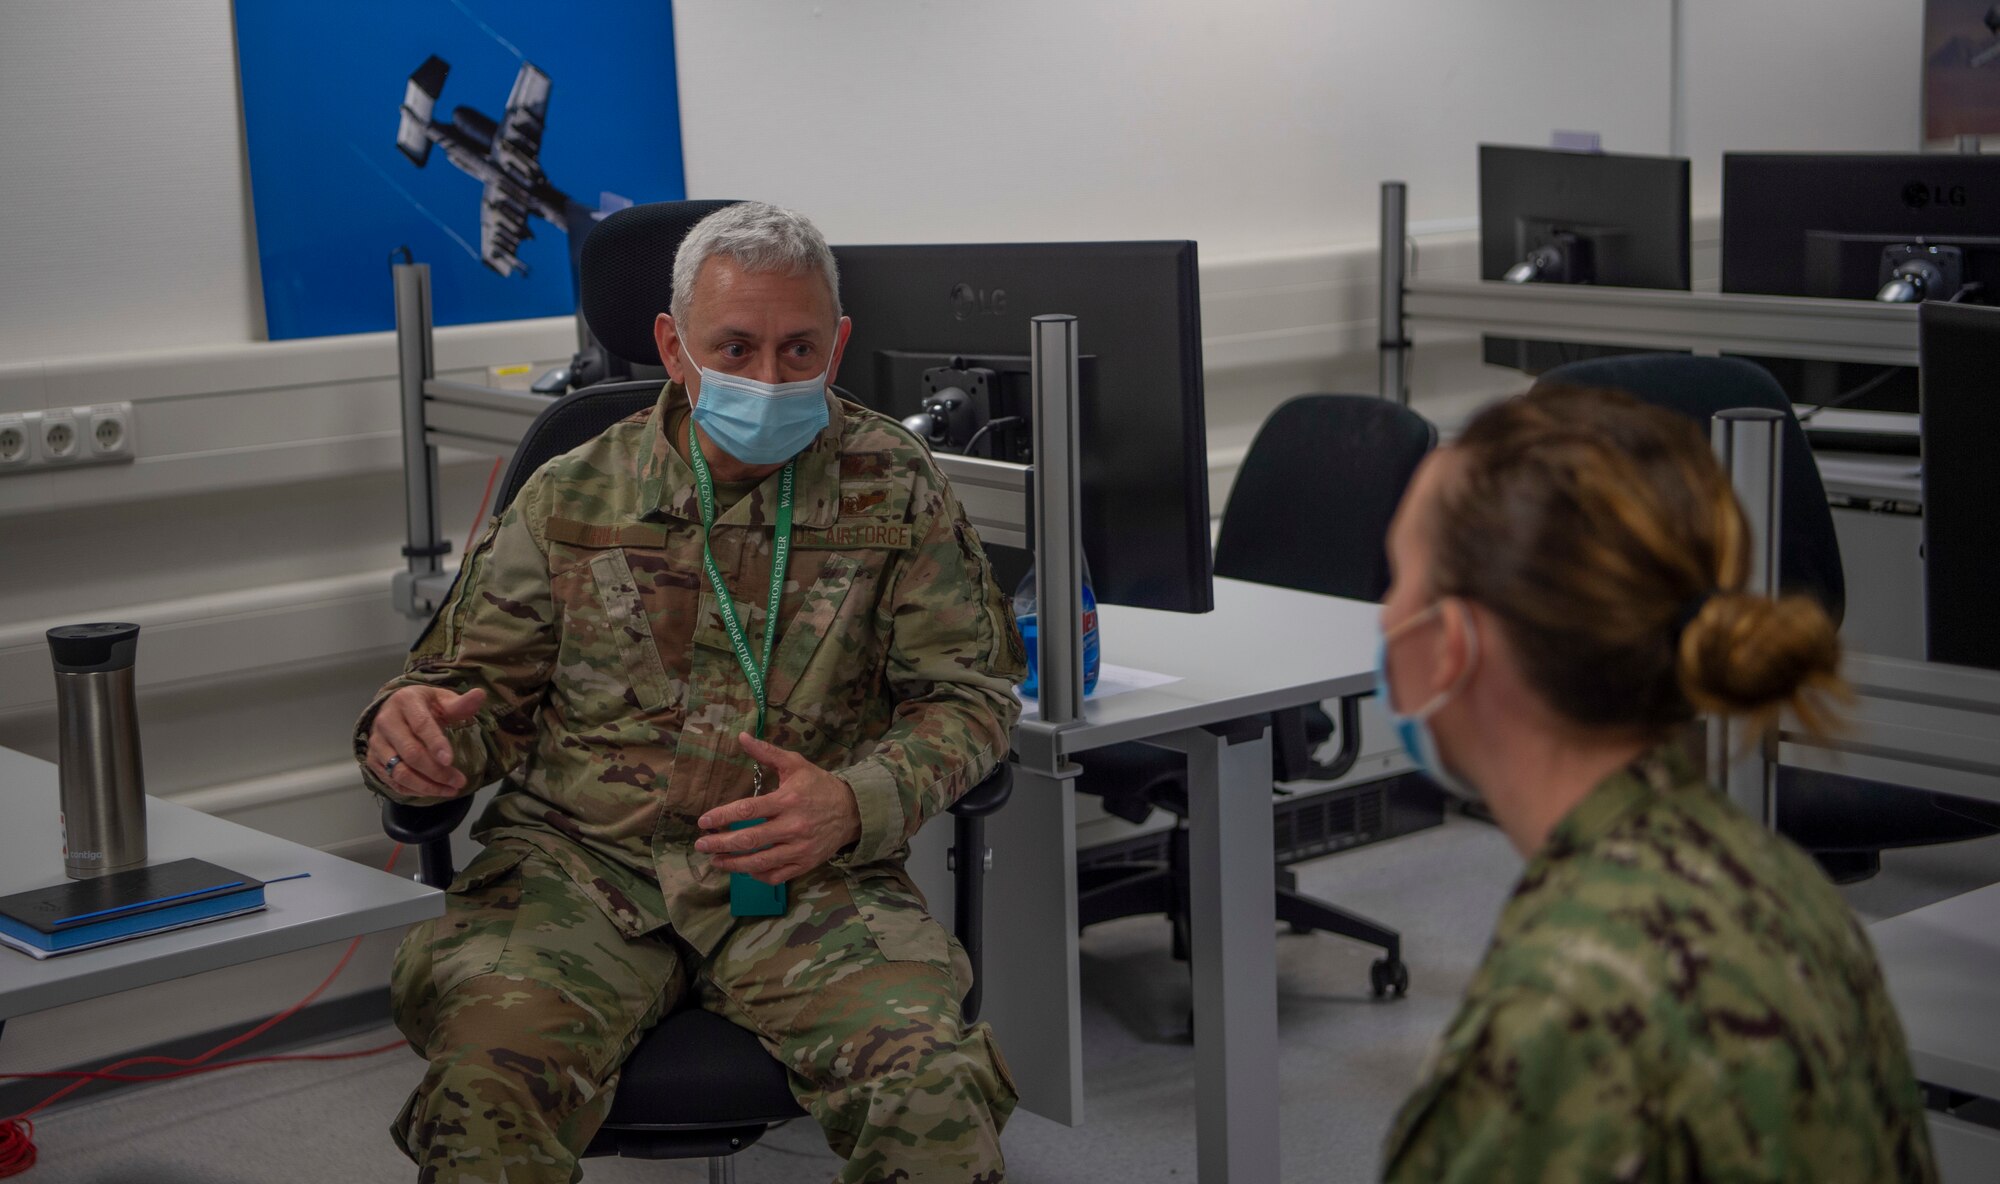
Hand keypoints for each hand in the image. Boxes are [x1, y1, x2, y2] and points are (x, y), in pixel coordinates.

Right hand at [364, 686, 484, 798]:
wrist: (394, 708)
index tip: (450, 761)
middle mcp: (386, 721)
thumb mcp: (442, 699)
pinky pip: (391, 781)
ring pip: (399, 772)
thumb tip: (480, 694)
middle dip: (437, 772)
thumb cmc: (423, 705)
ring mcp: (376, 742)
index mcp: (405, 701)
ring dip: (426, 786)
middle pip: (411, 753)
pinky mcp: (372, 759)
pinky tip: (433, 791)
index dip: (436, 744)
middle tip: (460, 782)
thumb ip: (460, 703)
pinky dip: (413, 790)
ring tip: (450, 790)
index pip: (421, 725)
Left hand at [695, 733, 862, 883]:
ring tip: (715, 861)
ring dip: (733, 864)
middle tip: (701, 844)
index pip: (748, 810)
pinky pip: (776, 875)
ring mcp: (799, 848)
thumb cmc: (818, 785)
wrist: (852, 810)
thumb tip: (741, 737)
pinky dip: (757, 875)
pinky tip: (744, 870)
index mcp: (787, 800)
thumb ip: (767, 752)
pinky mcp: (805, 864)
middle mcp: (792, 826)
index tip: (703, 822)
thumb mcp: (795, 764)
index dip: (722, 816)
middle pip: (749, 839)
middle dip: (721, 843)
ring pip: (760, 862)